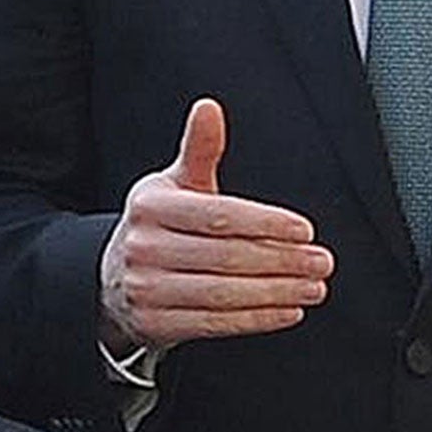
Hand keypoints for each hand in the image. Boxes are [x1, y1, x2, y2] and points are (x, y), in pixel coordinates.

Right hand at [99, 98, 332, 351]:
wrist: (112, 280)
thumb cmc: (158, 226)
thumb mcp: (174, 184)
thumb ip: (199, 149)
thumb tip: (209, 107)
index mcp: (151, 206)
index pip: (218, 215)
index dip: (266, 223)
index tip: (304, 230)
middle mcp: (144, 247)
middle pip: (226, 256)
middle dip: (282, 260)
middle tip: (320, 261)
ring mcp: (146, 289)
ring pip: (224, 293)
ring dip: (278, 292)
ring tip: (313, 285)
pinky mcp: (155, 324)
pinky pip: (215, 324)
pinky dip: (258, 318)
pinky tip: (288, 309)